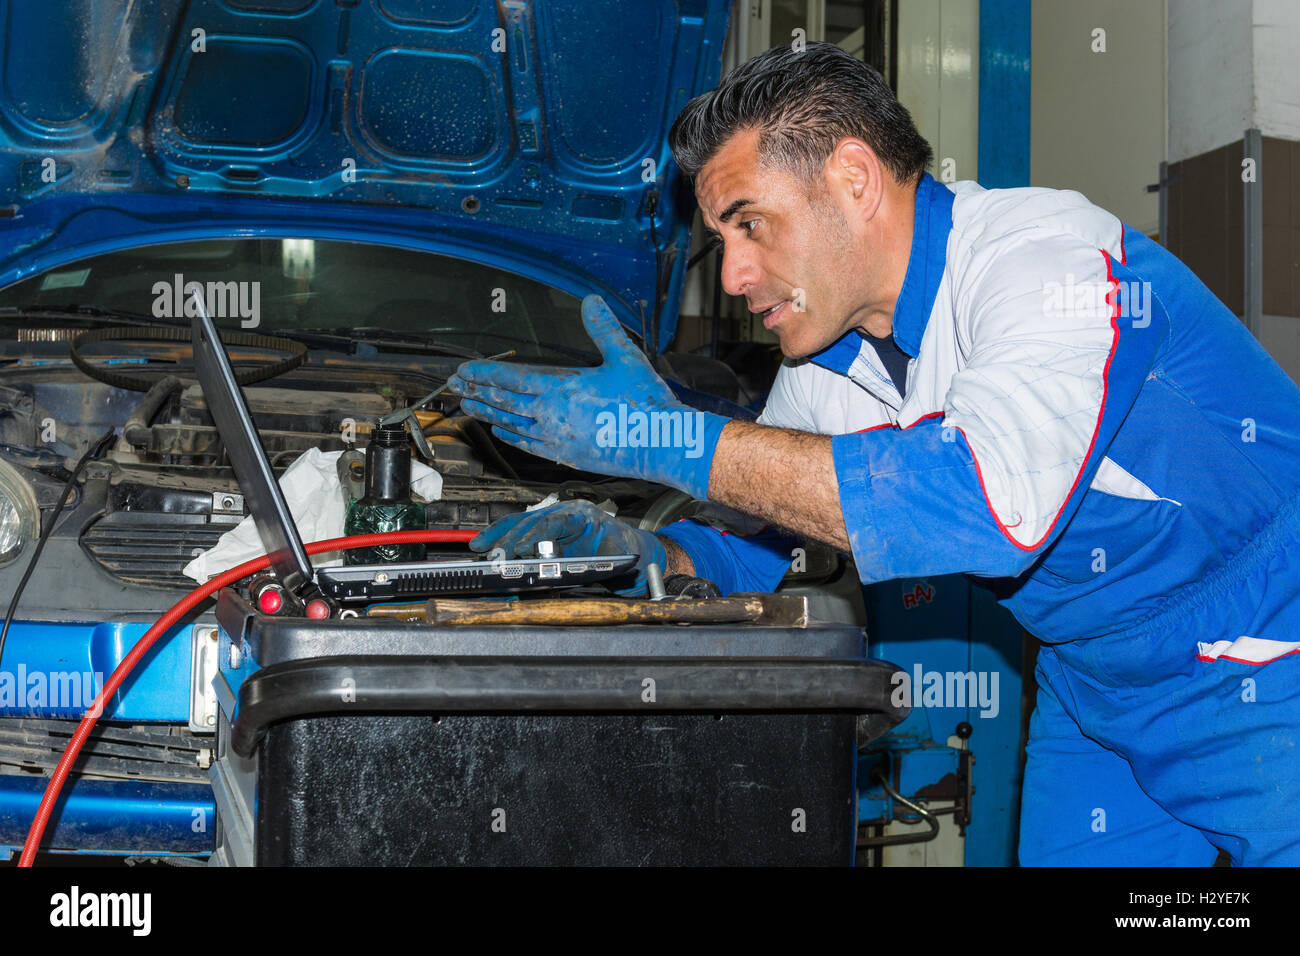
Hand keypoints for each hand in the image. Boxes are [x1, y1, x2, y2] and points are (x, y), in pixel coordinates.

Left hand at [446, 294, 727, 499]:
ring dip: (489, 415)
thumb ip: (603, 329)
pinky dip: (512, 437)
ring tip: (470, 408)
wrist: (661, 443)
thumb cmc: (645, 402)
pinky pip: (530, 445)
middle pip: (504, 403)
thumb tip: (591, 301)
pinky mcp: (568, 457)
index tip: (463, 371)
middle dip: (478, 392)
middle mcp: (552, 417)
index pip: (511, 379)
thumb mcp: (625, 357)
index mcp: (561, 390)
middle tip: (456, 387)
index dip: (484, 373)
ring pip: (513, 425)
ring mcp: (557, 440)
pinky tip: (502, 432)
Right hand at [470, 500, 666, 595]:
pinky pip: (525, 529)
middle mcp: (568, 513)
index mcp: (584, 516)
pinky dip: (506, 536)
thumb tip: (563, 575)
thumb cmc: (629, 556)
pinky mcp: (552, 529)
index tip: (515, 548)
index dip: (530, 535)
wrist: (637, 552)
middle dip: (507, 536)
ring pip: (523, 521)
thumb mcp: (617, 563)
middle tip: (488, 551)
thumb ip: (593, 568)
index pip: (551, 522)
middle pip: (531, 520)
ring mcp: (558, 519)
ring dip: (499, 533)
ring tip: (479, 545)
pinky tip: (490, 543)